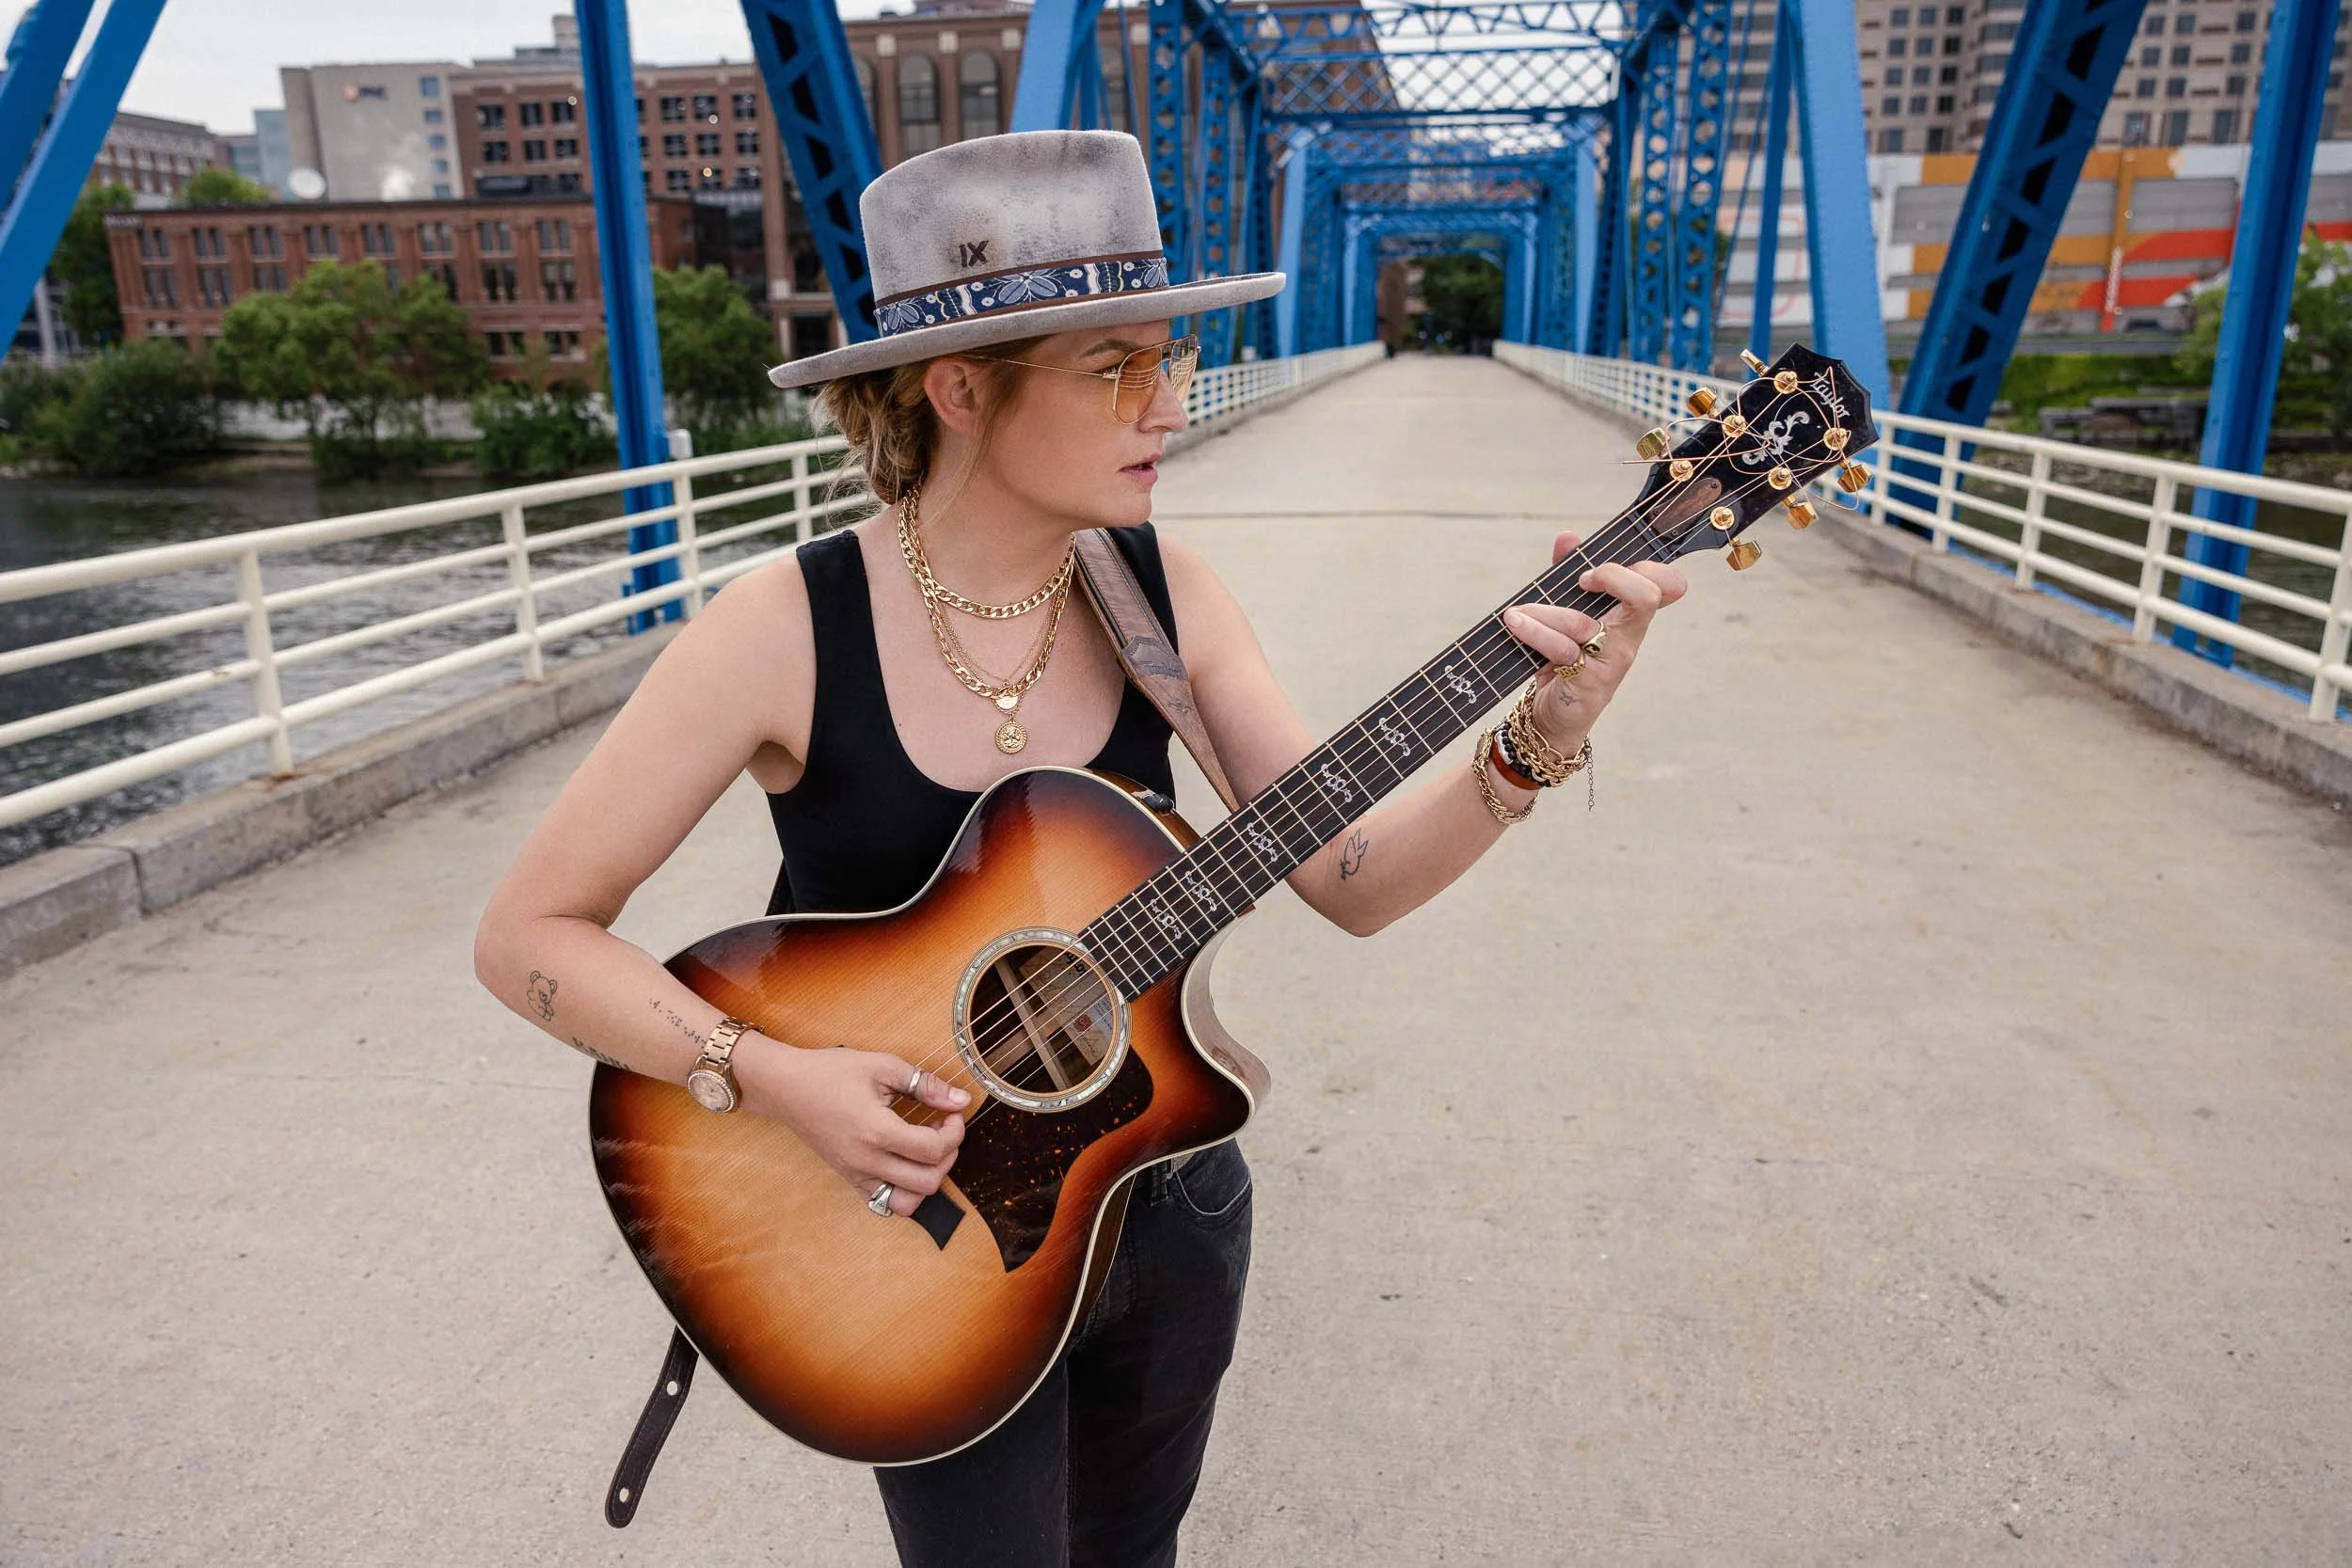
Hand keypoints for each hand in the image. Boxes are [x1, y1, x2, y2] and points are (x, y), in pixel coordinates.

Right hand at [743, 1038, 968, 1215]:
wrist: (786, 1086)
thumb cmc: (830, 1072)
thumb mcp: (882, 1066)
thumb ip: (926, 1085)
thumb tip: (961, 1100)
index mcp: (877, 1131)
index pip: (933, 1150)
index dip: (955, 1132)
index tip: (952, 1112)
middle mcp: (866, 1161)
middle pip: (927, 1181)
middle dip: (947, 1156)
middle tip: (942, 1130)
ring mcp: (856, 1174)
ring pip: (907, 1203)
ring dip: (927, 1180)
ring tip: (925, 1151)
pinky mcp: (848, 1179)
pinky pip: (882, 1203)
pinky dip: (902, 1192)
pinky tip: (904, 1164)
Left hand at [1499, 531, 1687, 752]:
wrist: (1551, 717)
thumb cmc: (1562, 661)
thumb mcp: (1566, 613)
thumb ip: (1567, 574)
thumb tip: (1569, 538)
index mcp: (1630, 616)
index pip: (1667, 585)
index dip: (1648, 567)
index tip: (1598, 569)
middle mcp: (1629, 636)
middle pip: (1647, 595)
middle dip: (1611, 576)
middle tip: (1581, 580)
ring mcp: (1612, 660)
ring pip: (1582, 623)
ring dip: (1542, 613)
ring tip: (1516, 614)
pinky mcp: (1589, 681)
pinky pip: (1561, 648)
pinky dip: (1532, 632)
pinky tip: (1514, 624)